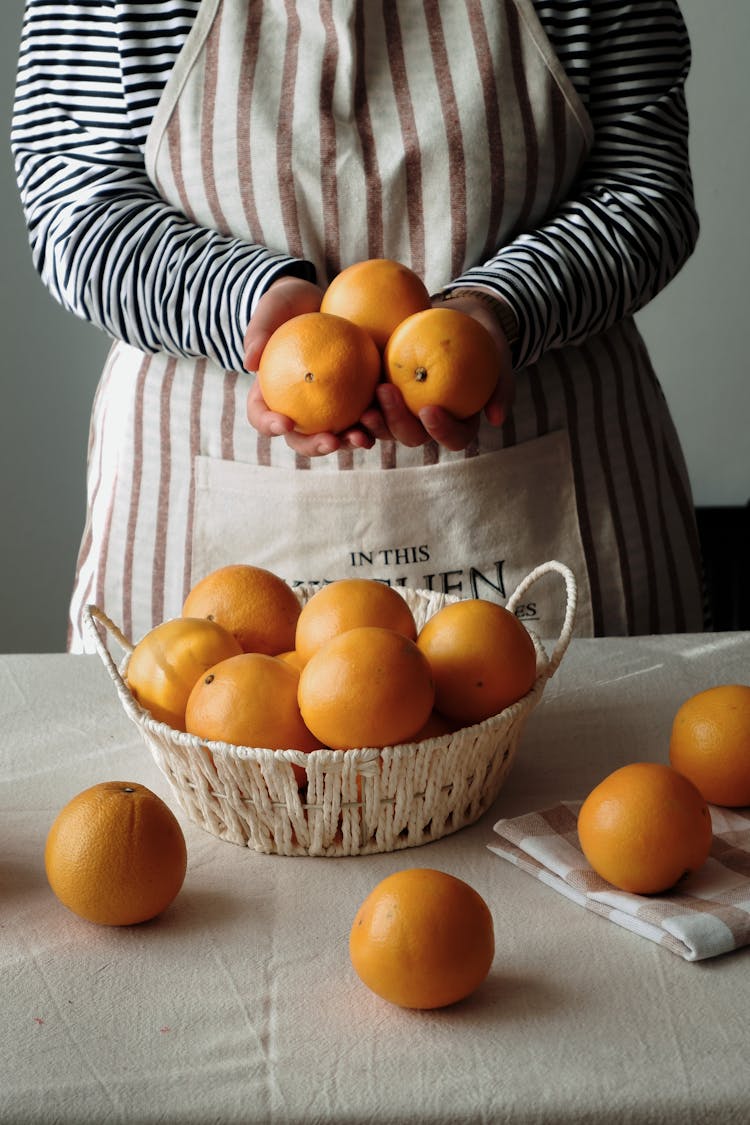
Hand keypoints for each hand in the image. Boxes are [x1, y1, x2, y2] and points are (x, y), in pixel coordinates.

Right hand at [245, 275, 370, 456]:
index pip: (262, 417)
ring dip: (348, 442)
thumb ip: (259, 332)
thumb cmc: (289, 306)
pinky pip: (363, 417)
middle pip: (301, 439)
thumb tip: (249, 362)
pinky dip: (374, 421)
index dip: (269, 425)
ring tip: (361, 437)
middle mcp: (298, 410)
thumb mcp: (271, 310)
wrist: (321, 302)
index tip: (284, 422)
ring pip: (336, 436)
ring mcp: (328, 409)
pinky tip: (384, 416)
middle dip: (315, 446)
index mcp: (270, 395)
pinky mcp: (355, 401)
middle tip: (330, 441)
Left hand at [357, 292, 514, 451]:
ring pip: (386, 428)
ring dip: (373, 422)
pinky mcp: (382, 396)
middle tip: (386, 392)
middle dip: (398, 423)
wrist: (458, 316)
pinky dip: (357, 404)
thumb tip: (497, 419)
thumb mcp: (499, 354)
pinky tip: (347, 388)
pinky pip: (368, 404)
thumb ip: (501, 386)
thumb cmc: (483, 337)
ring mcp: (403, 411)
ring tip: (363, 403)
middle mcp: (428, 423)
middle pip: (414, 437)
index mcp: (459, 421)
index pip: (454, 437)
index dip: (441, 431)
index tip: (429, 409)